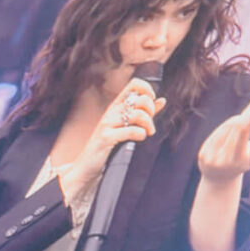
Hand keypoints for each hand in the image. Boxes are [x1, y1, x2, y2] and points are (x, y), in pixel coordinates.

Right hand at [58, 81, 161, 207]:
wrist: (87, 166)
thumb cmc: (109, 145)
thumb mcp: (127, 125)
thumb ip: (145, 113)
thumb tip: (162, 100)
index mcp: (116, 106)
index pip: (134, 84)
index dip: (147, 90)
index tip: (152, 103)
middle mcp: (111, 112)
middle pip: (140, 99)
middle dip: (151, 111)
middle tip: (149, 124)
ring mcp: (107, 124)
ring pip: (138, 114)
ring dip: (148, 125)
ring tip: (148, 133)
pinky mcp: (106, 138)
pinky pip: (131, 131)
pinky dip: (140, 134)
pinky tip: (139, 138)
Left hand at [198, 89, 249, 183]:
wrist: (218, 180)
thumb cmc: (240, 166)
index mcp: (239, 160)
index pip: (242, 138)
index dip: (245, 126)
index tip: (249, 116)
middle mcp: (224, 159)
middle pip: (233, 132)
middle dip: (241, 120)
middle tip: (248, 112)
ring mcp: (212, 157)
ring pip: (223, 132)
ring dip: (232, 123)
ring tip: (239, 121)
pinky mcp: (202, 155)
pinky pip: (214, 136)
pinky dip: (223, 129)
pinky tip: (228, 128)